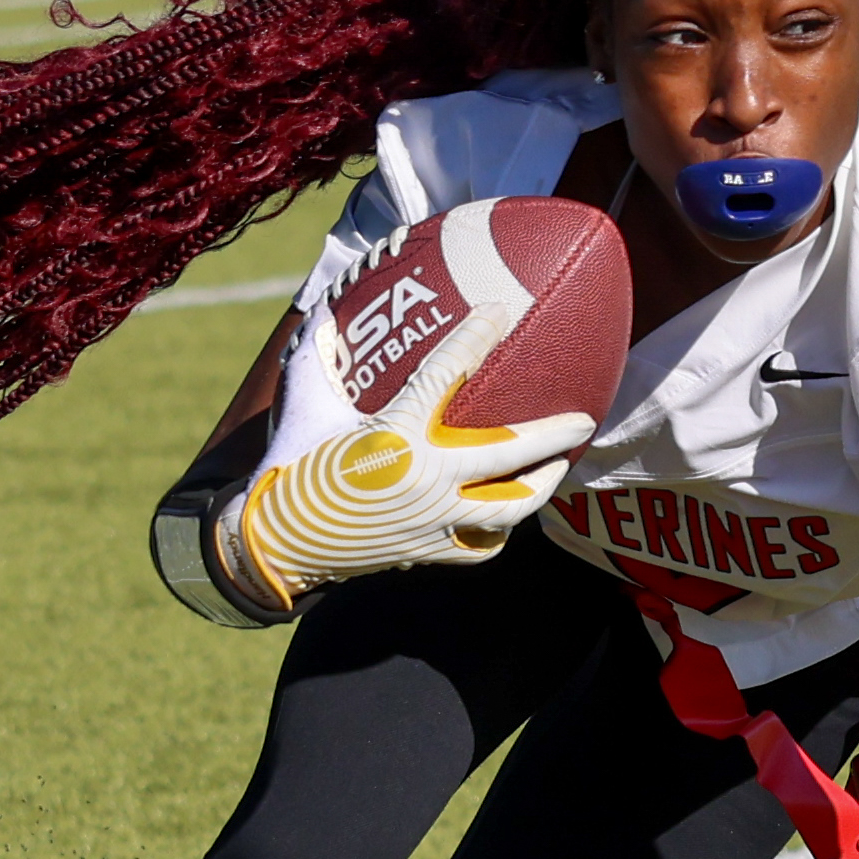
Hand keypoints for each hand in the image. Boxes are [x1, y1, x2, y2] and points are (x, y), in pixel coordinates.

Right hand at [212, 290, 594, 613]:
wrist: (276, 542)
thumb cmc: (292, 465)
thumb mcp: (304, 401)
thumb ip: (319, 353)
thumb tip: (324, 307)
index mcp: (395, 433)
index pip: (447, 374)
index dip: (477, 338)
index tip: (502, 312)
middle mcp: (425, 477)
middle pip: (509, 454)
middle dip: (554, 433)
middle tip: (583, 417)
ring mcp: (433, 520)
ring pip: (510, 507)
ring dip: (542, 484)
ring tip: (560, 466)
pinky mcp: (429, 551)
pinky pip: (483, 544)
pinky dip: (501, 528)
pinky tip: (509, 510)